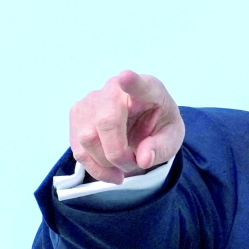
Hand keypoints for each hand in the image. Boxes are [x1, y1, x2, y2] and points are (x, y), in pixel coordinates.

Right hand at [69, 70, 184, 183]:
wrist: (143, 123)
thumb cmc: (159, 126)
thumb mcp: (171, 138)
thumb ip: (161, 147)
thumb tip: (143, 159)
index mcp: (148, 89)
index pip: (138, 84)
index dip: (131, 82)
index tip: (126, 77)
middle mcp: (115, 89)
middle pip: (106, 122)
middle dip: (117, 154)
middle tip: (133, 164)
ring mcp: (91, 100)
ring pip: (87, 138)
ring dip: (105, 163)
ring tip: (123, 167)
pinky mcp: (77, 114)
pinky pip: (79, 149)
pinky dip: (94, 167)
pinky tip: (110, 171)